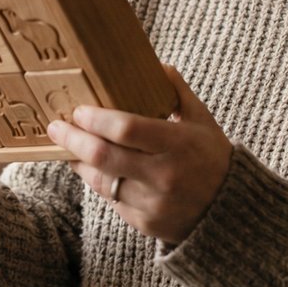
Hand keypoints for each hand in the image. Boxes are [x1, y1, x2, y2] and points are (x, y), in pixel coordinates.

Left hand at [47, 65, 231, 243]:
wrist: (231, 213)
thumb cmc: (213, 158)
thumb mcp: (203, 120)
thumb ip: (178, 92)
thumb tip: (155, 64)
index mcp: (178, 144)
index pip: (127, 129)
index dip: (97, 118)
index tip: (78, 110)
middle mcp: (164, 175)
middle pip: (104, 155)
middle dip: (73, 139)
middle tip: (56, 126)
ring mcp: (152, 202)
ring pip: (101, 180)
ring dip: (80, 162)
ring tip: (68, 146)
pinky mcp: (144, 222)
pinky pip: (111, 200)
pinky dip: (99, 182)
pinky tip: (92, 168)